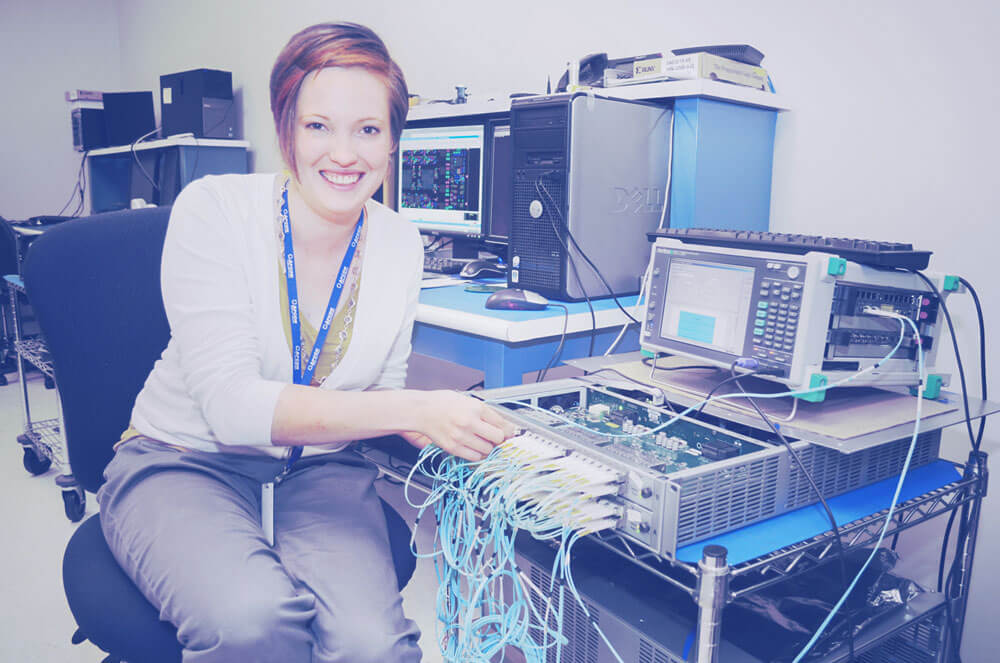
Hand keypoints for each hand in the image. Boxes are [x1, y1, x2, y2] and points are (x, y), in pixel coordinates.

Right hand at [401, 391, 517, 461]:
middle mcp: (469, 422)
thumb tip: (502, 424)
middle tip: (495, 437)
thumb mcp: (466, 400)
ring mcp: (461, 436)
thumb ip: (484, 411)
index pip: (501, 423)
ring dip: (488, 447)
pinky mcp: (453, 447)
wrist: (420, 411)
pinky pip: (474, 457)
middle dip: (499, 439)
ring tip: (481, 441)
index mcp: (474, 408)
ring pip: (487, 450)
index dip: (508, 429)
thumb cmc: (441, 403)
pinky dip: (477, 454)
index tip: (509, 432)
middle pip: (497, 438)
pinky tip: (474, 447)